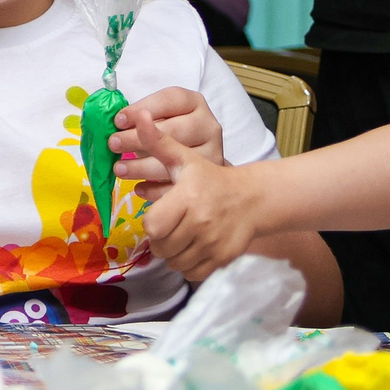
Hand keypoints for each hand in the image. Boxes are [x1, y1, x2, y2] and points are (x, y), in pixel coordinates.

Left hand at [113, 87, 223, 181]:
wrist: (205, 163)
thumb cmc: (173, 134)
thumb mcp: (160, 119)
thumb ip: (142, 119)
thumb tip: (115, 127)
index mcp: (194, 103)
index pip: (169, 100)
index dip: (141, 109)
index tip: (118, 120)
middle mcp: (208, 125)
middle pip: (172, 130)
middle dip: (138, 138)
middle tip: (114, 144)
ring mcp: (212, 152)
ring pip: (175, 159)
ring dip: (142, 166)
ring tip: (120, 168)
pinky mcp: (207, 178)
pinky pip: (180, 185)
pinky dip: (156, 189)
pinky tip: (139, 188)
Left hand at [127, 114, 256, 281]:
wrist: (252, 199)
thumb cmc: (211, 179)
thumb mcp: (184, 158)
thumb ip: (158, 141)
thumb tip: (138, 116)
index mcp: (188, 199)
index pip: (152, 226)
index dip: (152, 223)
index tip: (161, 214)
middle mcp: (201, 223)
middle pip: (161, 247)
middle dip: (161, 239)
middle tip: (171, 226)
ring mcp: (213, 244)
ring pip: (174, 262)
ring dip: (173, 253)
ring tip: (182, 236)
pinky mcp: (222, 260)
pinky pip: (191, 273)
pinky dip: (188, 265)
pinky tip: (194, 248)